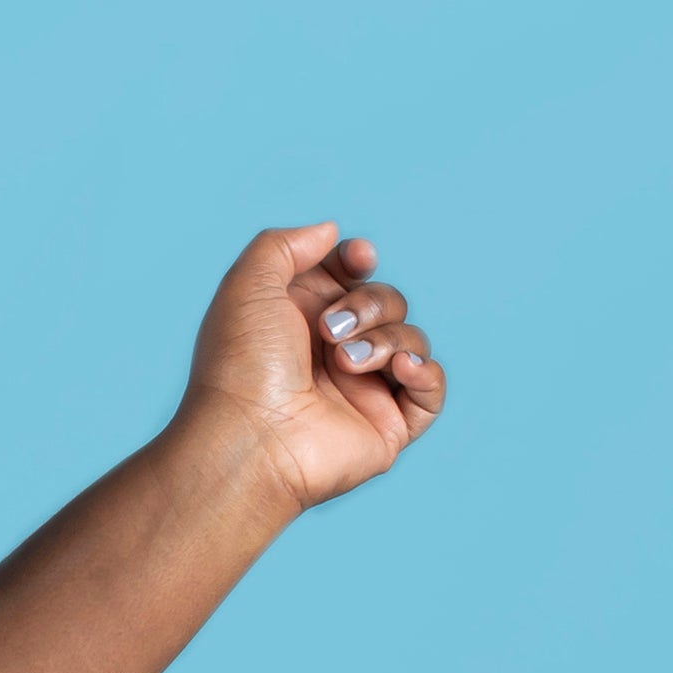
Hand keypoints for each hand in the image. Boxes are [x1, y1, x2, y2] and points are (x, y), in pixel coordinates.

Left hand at [180, 222, 449, 516]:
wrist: (248, 438)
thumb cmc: (241, 365)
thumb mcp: (248, 284)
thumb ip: (285, 244)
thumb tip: (330, 233)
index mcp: (299, 322)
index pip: (349, 275)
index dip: (358, 260)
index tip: (357, 259)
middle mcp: (330, 355)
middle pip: (386, 300)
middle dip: (369, 303)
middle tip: (330, 331)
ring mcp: (360, 392)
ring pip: (410, 338)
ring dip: (386, 339)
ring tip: (344, 363)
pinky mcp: (385, 428)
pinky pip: (430, 390)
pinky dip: (424, 371)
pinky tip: (399, 368)